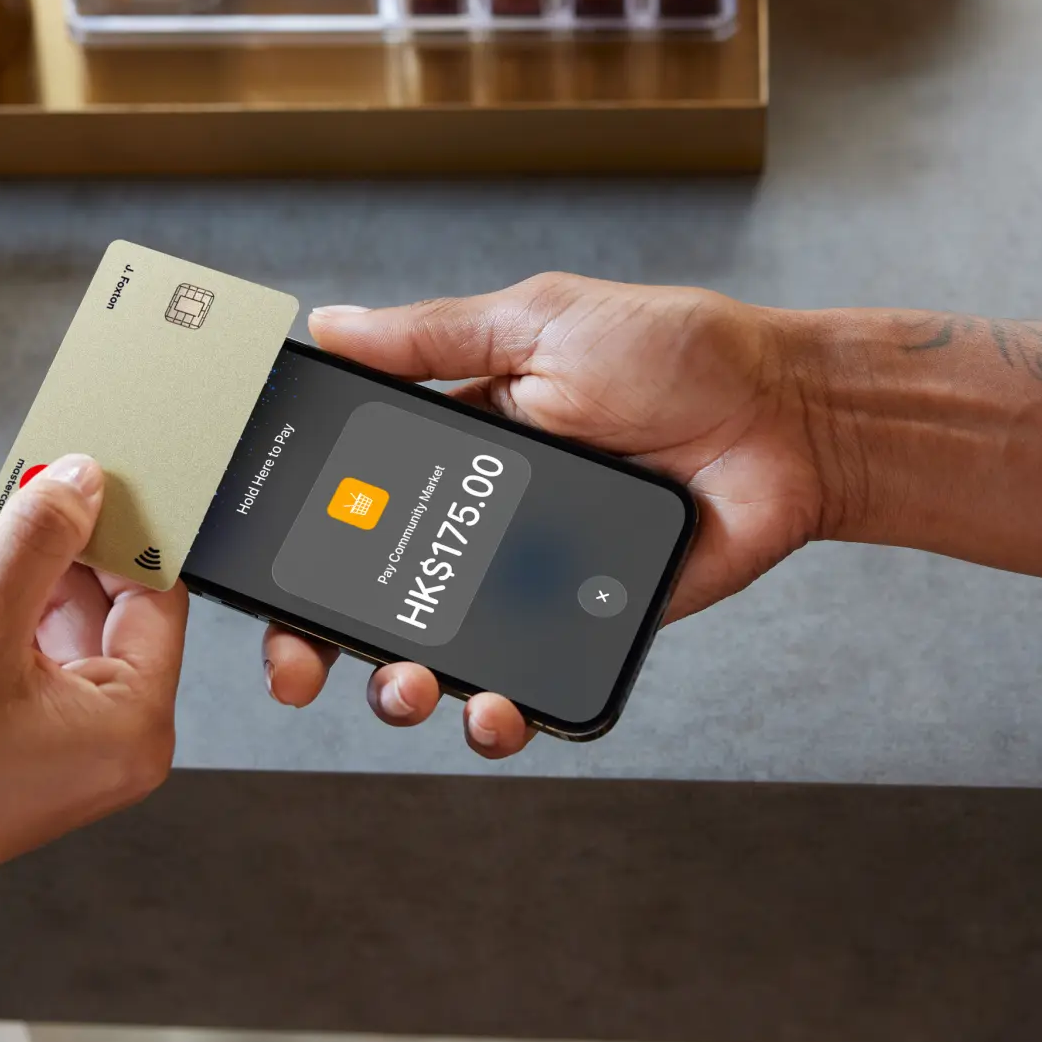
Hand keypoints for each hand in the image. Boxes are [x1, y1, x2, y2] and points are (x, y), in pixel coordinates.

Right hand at [0, 454, 186, 930]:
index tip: (40, 485)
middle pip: (78, 596)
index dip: (88, 528)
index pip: (146, 586)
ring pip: (30, 619)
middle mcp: (115, 736)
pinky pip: (8, 656)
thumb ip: (36, 539)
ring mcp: (68, 744)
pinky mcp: (23, 744)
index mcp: (134, 719)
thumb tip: (86, 478)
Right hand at [267, 273, 827, 758]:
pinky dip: (499, 716)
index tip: (253, 578)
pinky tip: (492, 711)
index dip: (293, 543)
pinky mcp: (587, 630)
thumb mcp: (538, 326)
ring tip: (407, 687)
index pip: (347, 502)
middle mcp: (479, 521)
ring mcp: (529, 583)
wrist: (788, 417)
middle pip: (370, 597)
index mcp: (454, 446)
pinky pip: (528, 688)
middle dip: (317, 644)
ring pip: (438, 658)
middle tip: (298, 670)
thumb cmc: (673, 354)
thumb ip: (433, 340)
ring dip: (400, 689)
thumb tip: (330, 324)